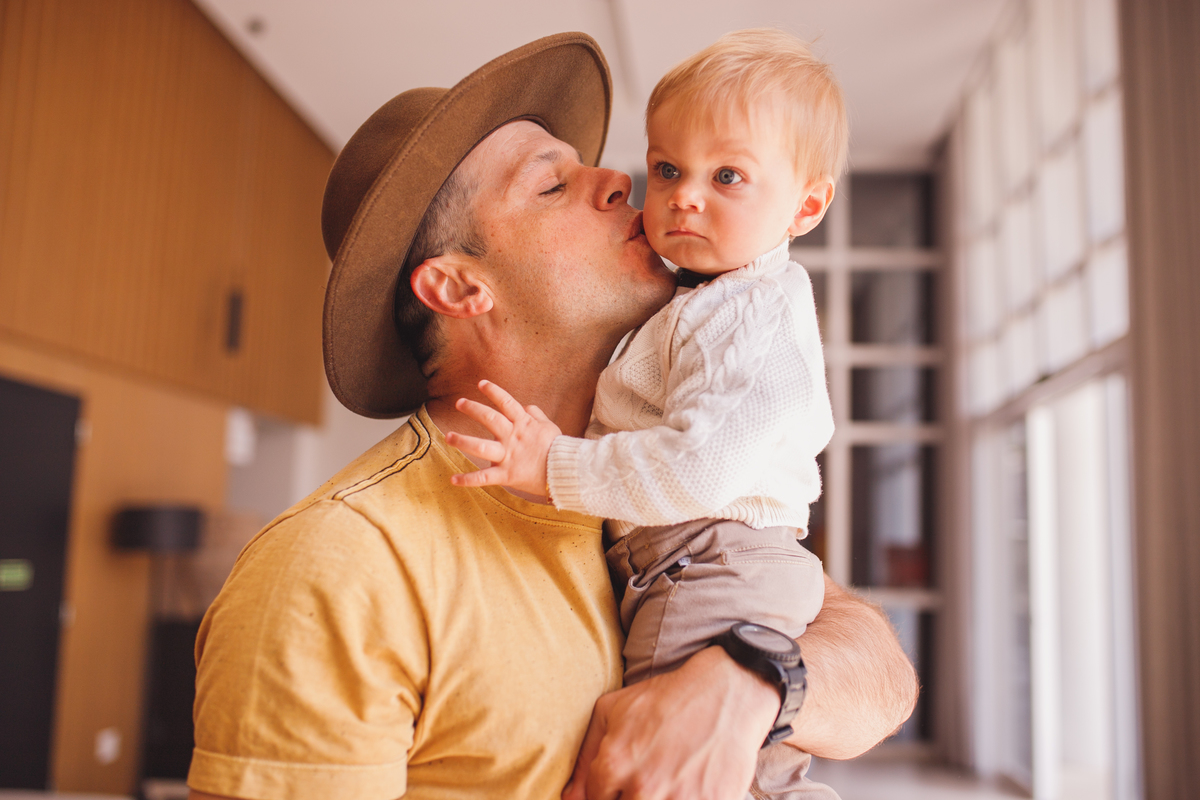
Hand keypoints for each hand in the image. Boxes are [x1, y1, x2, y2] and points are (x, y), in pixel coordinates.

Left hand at [446, 380, 561, 499]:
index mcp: (523, 424)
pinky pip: (484, 478)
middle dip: (472, 409)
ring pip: (481, 447)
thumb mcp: (549, 426)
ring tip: (448, 437)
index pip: (506, 403)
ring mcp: (508, 456)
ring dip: (463, 441)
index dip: (493, 392)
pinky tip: (453, 480)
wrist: (567, 470)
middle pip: (489, 419)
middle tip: (459, 403)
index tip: (481, 384)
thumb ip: (535, 415)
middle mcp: (513, 437)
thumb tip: (525, 407)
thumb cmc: (559, 448)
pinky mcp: (507, 475)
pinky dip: (468, 480)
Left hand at [562, 646, 777, 799]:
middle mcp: (643, 787)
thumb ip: (585, 756)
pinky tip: (687, 784)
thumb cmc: (666, 699)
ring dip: (655, 798)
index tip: (623, 781)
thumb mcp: (613, 710)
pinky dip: (683, 798)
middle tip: (645, 780)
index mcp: (614, 763)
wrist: (726, 692)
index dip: (606, 792)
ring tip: (665, 779)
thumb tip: (568, 797)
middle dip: (629, 796)